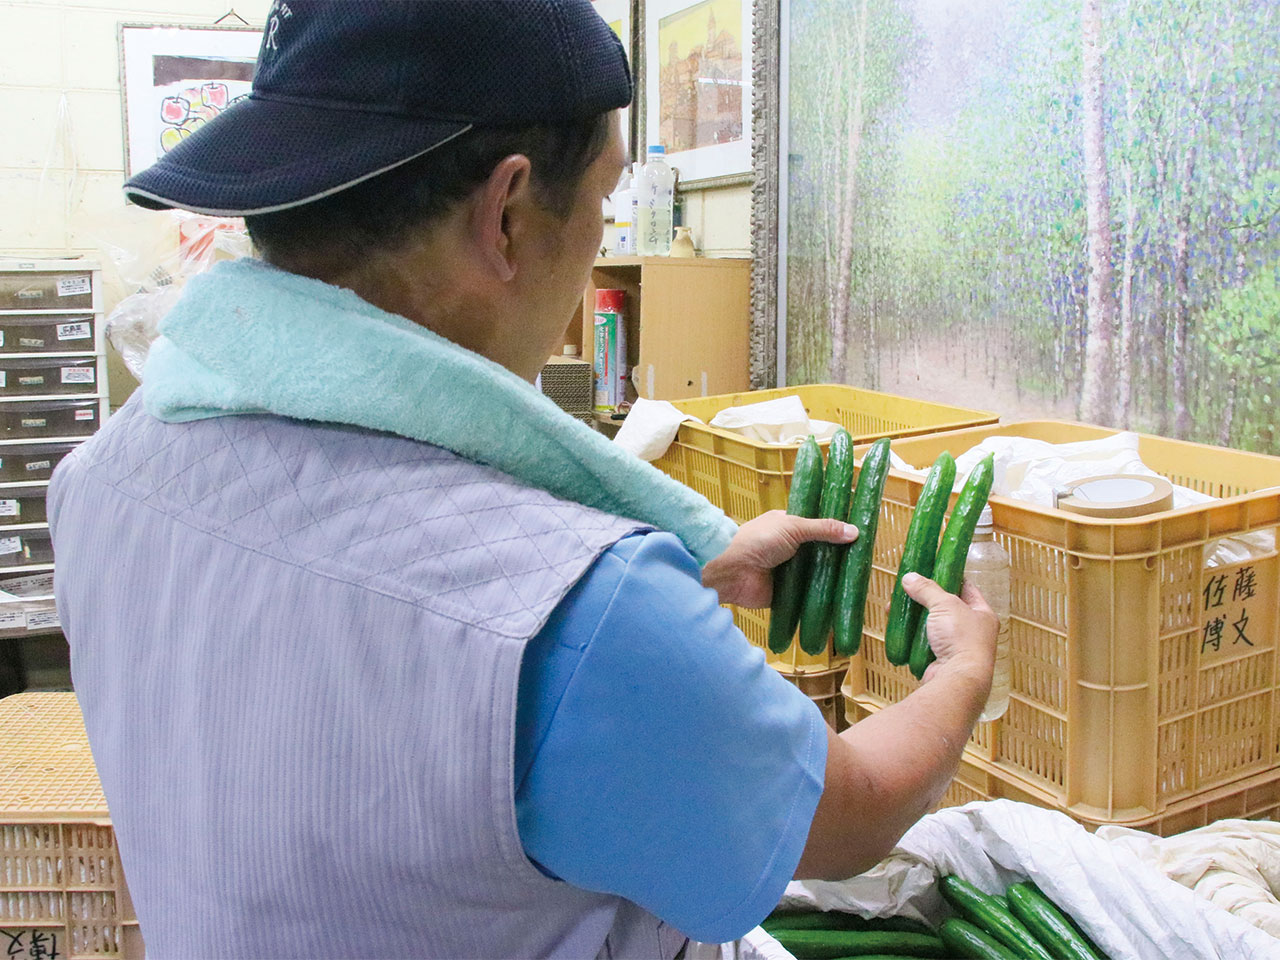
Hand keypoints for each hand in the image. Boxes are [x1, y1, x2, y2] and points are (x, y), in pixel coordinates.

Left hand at [702, 509, 857, 607]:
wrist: (732, 572)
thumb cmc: (758, 541)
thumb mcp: (793, 527)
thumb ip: (823, 528)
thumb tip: (854, 531)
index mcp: (788, 526)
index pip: (817, 527)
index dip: (835, 531)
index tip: (859, 535)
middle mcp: (790, 548)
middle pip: (820, 553)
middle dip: (837, 558)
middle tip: (864, 562)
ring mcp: (789, 572)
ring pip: (817, 575)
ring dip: (832, 580)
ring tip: (859, 582)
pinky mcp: (787, 594)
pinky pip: (809, 596)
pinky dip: (822, 599)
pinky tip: (843, 601)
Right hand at [901, 573, 997, 691]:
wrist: (957, 680)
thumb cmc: (961, 639)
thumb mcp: (945, 604)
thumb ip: (927, 589)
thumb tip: (909, 577)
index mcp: (983, 614)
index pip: (966, 588)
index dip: (949, 577)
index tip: (932, 569)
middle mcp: (973, 631)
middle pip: (945, 607)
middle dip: (923, 598)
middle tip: (906, 589)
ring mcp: (955, 647)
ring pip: (930, 625)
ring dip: (913, 617)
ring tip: (894, 607)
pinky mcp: (939, 660)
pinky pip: (922, 643)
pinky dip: (910, 635)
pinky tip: (897, 627)